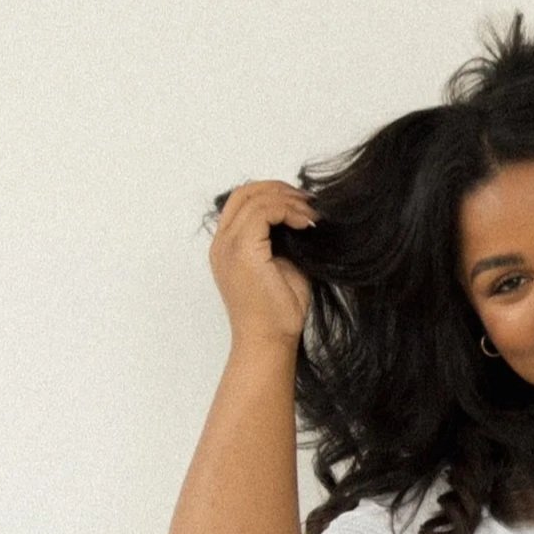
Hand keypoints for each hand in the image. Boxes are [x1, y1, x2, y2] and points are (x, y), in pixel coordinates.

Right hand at [207, 177, 318, 352]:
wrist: (271, 343)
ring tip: (311, 215)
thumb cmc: (278, 316)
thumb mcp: (283, 268)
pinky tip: (306, 224)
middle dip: (279, 189)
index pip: (243, 202)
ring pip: (254, 198)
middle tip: (309, 201)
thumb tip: (302, 217)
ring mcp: (229, 246)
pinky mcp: (242, 251)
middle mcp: (222, 244)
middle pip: (245, 192)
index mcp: (227, 248)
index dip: (273, 194)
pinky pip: (263, 212)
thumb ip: (283, 241)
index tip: (302, 204)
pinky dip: (288, 211)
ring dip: (288, 200)